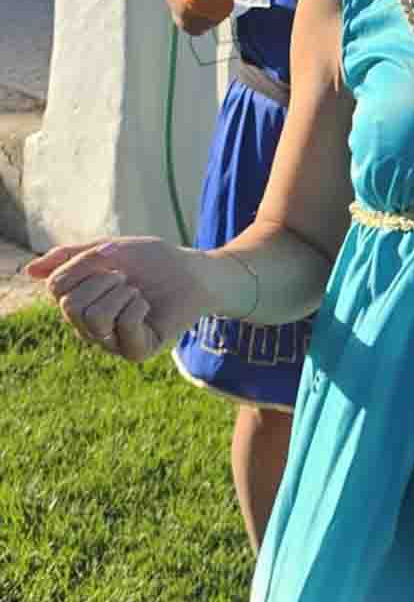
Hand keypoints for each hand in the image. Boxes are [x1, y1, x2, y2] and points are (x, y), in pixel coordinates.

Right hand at [23, 237, 211, 361]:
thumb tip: (29, 272)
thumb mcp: (109, 250)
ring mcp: (112, 342)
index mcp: (79, 302)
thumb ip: (70, 258)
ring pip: (92, 318)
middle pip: (70, 306)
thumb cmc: (155, 261)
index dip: (84, 265)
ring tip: (137, 292)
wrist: (197, 272)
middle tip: (127, 279)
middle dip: (102, 280)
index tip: (112, 262)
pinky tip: (147, 305)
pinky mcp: (137, 351)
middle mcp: (89, 327)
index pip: (55, 286)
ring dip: (120, 293)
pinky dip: (136, 307)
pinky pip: (122, 329)